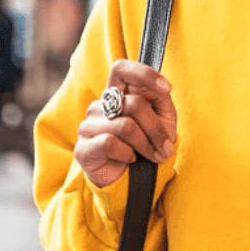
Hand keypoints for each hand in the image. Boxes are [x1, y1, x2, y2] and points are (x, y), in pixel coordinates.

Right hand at [74, 60, 177, 187]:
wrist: (130, 181)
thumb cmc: (145, 146)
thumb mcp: (162, 121)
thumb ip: (161, 100)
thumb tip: (162, 88)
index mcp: (117, 94)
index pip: (121, 69)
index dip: (144, 73)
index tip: (166, 88)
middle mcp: (100, 106)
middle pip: (135, 104)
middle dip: (157, 129)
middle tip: (166, 148)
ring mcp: (88, 125)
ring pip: (126, 126)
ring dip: (146, 145)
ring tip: (152, 156)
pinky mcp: (83, 147)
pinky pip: (111, 143)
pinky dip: (128, 154)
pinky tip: (129, 159)